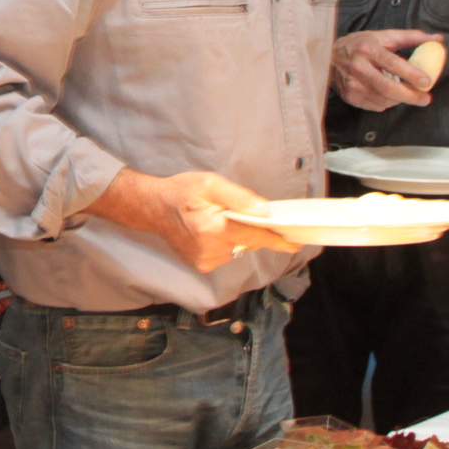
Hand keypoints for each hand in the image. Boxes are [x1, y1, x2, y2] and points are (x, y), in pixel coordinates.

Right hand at [85, 169, 299, 272]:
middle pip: (248, 241)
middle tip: (244, 213)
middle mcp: (211, 249)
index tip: (295, 244)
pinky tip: (212, 231)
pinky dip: (227, 242)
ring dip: (238, 235)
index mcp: (214, 228)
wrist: (153, 208)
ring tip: (219, 220)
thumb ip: (239, 197)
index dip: (276, 239)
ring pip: (238, 248)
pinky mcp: (202, 265)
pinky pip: (227, 254)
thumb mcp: (209, 183)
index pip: (253, 235)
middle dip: (254, 229)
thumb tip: (265, 211)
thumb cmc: (182, 191)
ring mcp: (206, 261)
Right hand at [330, 29, 441, 111]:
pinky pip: (376, 105)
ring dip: (400, 100)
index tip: (427, 81)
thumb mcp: (383, 36)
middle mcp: (358, 67)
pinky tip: (391, 96)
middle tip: (426, 99)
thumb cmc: (359, 45)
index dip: (411, 73)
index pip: (392, 63)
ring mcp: (353, 84)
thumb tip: (438, 40)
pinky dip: (388, 103)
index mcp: (368, 48)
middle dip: (410, 96)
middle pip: (388, 87)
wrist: (327, 58)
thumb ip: (411, 37)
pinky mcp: (351, 97)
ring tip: (408, 94)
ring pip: (383, 99)